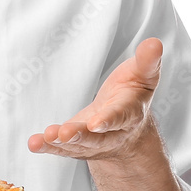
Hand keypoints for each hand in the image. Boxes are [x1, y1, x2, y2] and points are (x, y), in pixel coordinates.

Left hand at [28, 37, 163, 160]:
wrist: (129, 128)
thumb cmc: (133, 94)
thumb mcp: (144, 76)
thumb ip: (148, 62)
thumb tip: (155, 42)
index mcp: (129, 114)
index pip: (119, 117)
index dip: (108, 120)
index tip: (96, 123)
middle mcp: (111, 133)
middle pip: (95, 137)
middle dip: (79, 136)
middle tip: (63, 134)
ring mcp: (92, 142)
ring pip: (77, 145)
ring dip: (60, 142)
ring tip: (46, 137)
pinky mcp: (76, 145)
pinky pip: (61, 148)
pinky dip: (48, 146)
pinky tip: (34, 143)